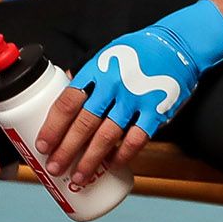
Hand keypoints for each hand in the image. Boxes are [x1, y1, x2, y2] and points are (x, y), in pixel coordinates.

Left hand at [41, 0, 222, 186]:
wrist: (180, 43)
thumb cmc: (141, 50)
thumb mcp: (109, 53)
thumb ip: (88, 74)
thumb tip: (63, 86)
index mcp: (98, 69)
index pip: (68, 101)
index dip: (53, 126)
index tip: (43, 145)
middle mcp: (114, 85)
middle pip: (84, 124)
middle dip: (66, 150)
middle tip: (55, 168)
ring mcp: (136, 98)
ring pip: (107, 136)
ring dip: (91, 160)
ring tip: (80, 178)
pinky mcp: (157, 110)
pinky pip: (137, 138)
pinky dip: (124, 155)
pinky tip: (113, 165)